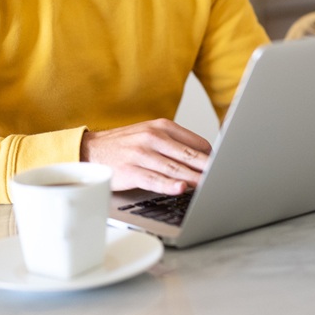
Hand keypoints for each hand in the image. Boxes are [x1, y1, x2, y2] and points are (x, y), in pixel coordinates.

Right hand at [80, 119, 211, 195]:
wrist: (88, 150)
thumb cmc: (123, 145)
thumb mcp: (148, 134)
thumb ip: (173, 142)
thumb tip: (203, 155)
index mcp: (161, 126)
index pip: (196, 142)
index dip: (211, 157)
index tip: (224, 167)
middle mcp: (153, 137)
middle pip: (189, 155)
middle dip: (209, 168)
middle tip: (226, 176)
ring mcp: (141, 154)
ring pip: (175, 168)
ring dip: (195, 178)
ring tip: (211, 185)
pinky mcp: (130, 171)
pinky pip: (154, 180)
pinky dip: (169, 185)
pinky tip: (181, 188)